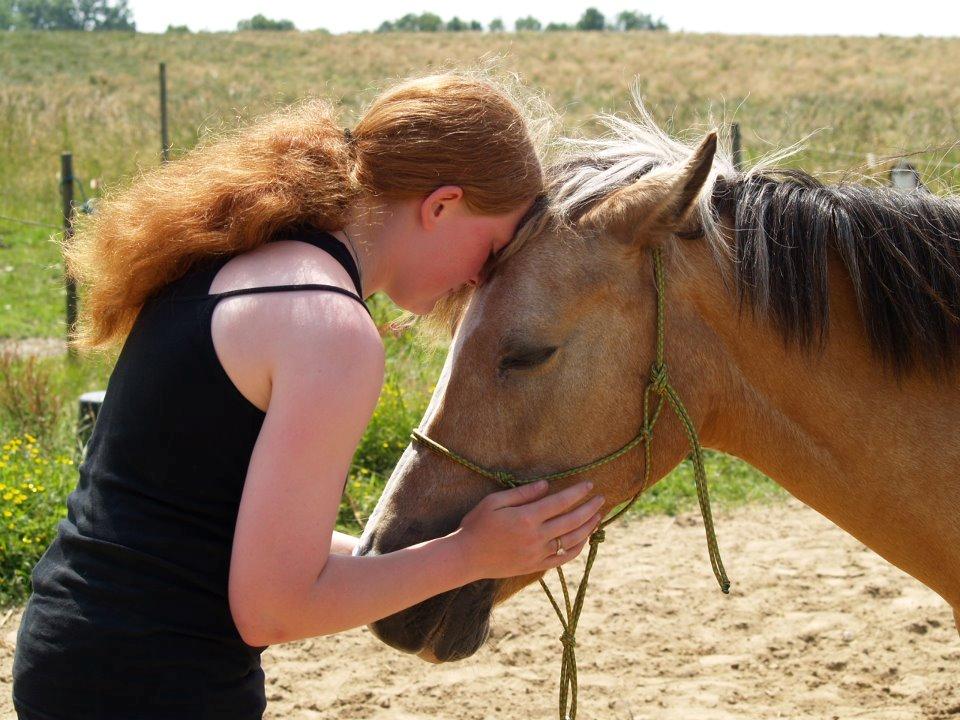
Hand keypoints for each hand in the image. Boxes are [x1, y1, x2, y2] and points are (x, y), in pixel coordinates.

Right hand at [450, 479, 604, 580]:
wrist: (466, 557)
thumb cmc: (476, 525)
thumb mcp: (494, 502)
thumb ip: (522, 493)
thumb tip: (546, 485)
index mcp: (526, 518)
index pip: (560, 502)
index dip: (577, 493)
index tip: (589, 485)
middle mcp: (536, 537)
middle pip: (571, 520)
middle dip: (589, 508)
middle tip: (601, 499)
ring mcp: (537, 553)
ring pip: (572, 540)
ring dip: (588, 527)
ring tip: (598, 516)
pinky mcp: (536, 566)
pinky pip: (563, 558)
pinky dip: (577, 548)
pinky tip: (585, 538)